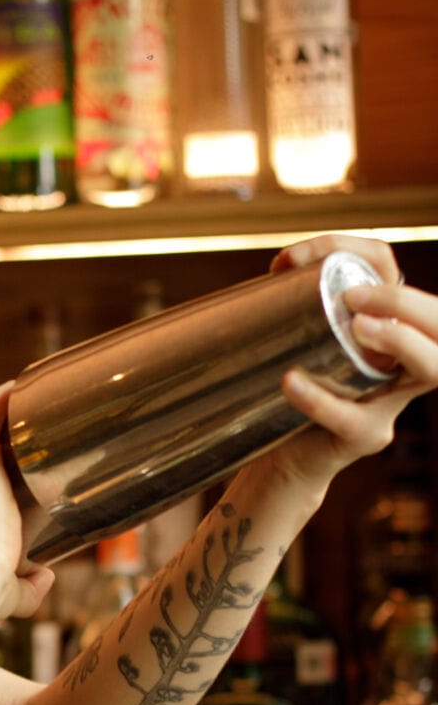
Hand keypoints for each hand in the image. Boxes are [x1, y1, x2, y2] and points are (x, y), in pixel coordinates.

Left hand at [261, 234, 437, 496]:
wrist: (281, 454)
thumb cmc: (291, 384)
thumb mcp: (295, 338)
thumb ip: (294, 305)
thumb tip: (282, 267)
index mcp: (382, 319)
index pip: (387, 267)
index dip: (350, 249)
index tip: (292, 260)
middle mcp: (405, 356)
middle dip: (401, 298)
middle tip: (350, 297)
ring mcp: (392, 398)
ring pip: (430, 367)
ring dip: (399, 338)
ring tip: (357, 325)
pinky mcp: (367, 435)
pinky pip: (353, 418)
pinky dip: (320, 399)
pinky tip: (291, 382)